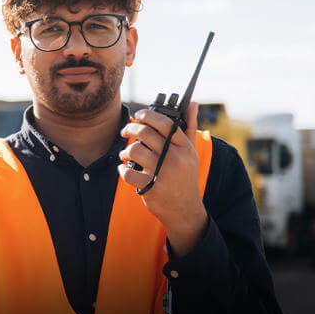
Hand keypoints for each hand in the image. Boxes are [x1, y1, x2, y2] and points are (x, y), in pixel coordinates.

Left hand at [118, 102, 206, 255]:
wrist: (184, 209)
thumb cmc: (185, 177)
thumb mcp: (191, 153)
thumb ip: (189, 127)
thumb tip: (192, 103)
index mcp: (185, 147)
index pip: (165, 123)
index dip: (147, 115)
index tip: (138, 115)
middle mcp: (175, 158)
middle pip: (145, 133)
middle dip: (129, 129)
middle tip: (124, 131)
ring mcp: (163, 173)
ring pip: (134, 150)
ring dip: (124, 151)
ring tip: (126, 154)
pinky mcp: (150, 187)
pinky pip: (127, 172)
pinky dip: (122, 170)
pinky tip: (125, 170)